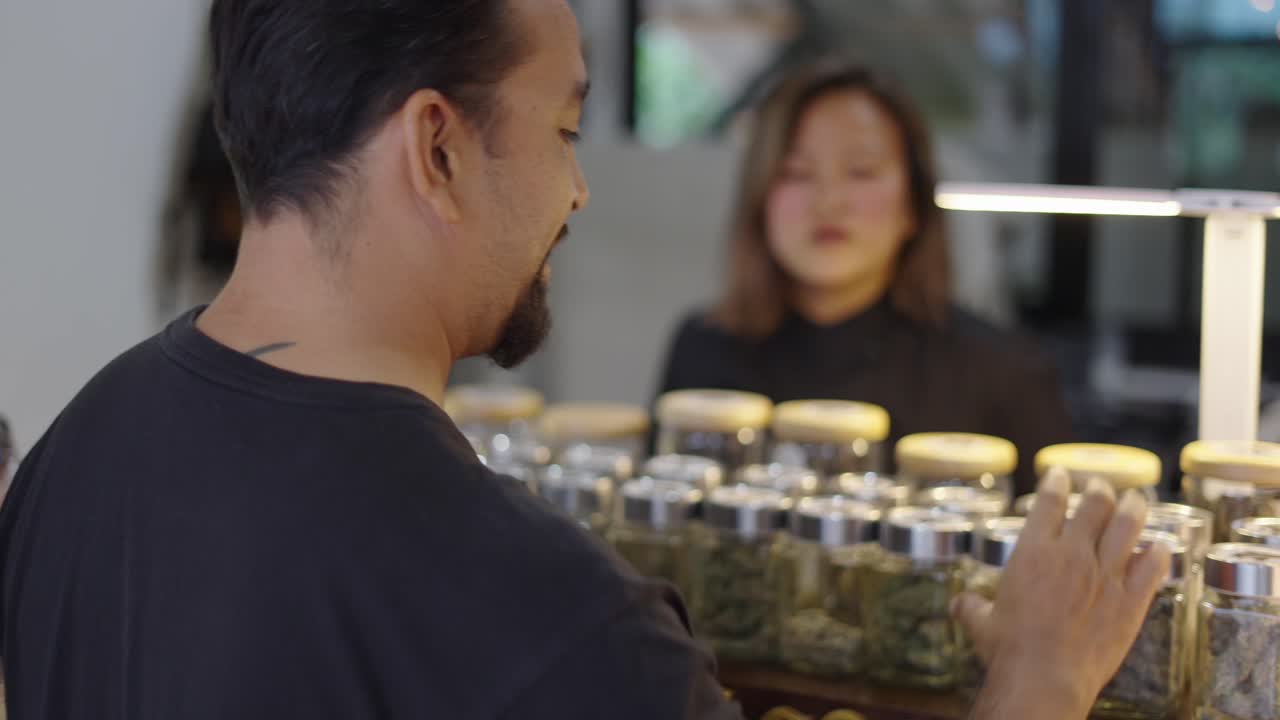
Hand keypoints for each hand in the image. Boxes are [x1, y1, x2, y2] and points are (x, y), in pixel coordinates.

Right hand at [954, 467, 1170, 719]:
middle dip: (1099, 489)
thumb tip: (959, 604)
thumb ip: (972, 606)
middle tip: (1101, 486)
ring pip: (1128, 526)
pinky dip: (1158, 553)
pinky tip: (1160, 547)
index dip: (1057, 481)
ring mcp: (1106, 576)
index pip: (1050, 500)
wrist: (1044, 679)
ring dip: (1134, 507)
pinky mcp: (1130, 601)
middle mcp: (1073, 554)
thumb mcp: (981, 623)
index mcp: (1034, 551)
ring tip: (1136, 499)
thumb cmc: (1009, 650)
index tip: (1061, 473)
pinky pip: (1152, 567)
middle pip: (1095, 504)